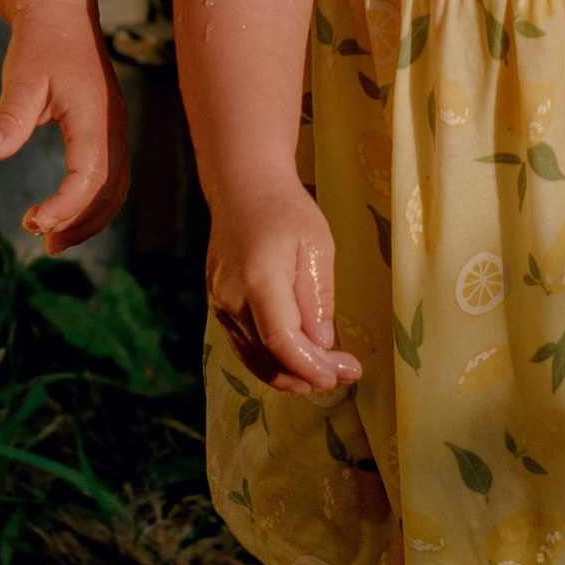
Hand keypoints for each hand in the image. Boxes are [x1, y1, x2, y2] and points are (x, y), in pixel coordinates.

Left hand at [0, 0, 129, 249]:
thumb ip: (10, 117)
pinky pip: (109, 177)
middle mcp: (114, 128)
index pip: (91, 176)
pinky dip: (90, 202)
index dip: (67, 207)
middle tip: (43, 243)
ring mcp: (115, 130)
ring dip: (88, 218)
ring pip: (115, 188)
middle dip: (80, 223)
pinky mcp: (107, 131)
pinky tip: (61, 213)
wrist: (60, 15)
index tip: (34, 222)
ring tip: (51, 240)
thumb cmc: (40, 45)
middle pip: (110, 191)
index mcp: (96, 117)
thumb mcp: (20, 77)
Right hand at [209, 181, 358, 397]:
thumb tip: (321, 343)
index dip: (309, 366)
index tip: (339, 375)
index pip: (281, 340)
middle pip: (268, 356)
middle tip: (345, 374)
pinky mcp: (219, 306)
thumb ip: (318, 297)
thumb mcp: (317, 246)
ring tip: (328, 373)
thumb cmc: (287, 211)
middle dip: (308, 374)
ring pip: (254, 357)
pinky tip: (299, 362)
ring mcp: (220, 304)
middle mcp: (231, 297)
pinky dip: (272, 361)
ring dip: (291, 374)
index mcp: (258, 279)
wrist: (243, 188)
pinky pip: (245, 345)